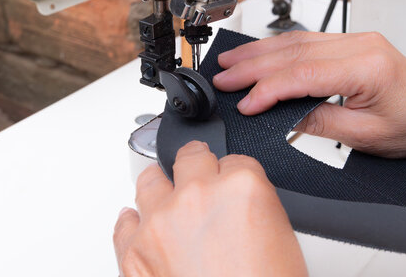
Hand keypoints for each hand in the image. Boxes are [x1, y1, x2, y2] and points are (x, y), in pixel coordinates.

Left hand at [114, 141, 306, 276]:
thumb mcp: (280, 240)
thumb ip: (253, 206)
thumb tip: (237, 202)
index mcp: (242, 188)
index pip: (235, 160)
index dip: (233, 175)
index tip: (230, 184)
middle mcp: (198, 196)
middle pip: (192, 157)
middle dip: (199, 167)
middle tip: (201, 182)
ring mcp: (161, 220)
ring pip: (152, 179)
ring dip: (163, 187)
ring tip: (170, 201)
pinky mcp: (133, 248)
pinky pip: (125, 219)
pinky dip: (135, 221)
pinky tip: (145, 226)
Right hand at [213, 31, 405, 161]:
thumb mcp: (363, 135)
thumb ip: (318, 121)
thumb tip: (279, 116)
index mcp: (367, 67)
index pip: (303, 74)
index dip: (268, 89)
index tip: (245, 104)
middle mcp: (360, 45)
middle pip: (294, 51)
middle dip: (253, 65)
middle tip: (223, 76)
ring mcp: (355, 40)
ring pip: (296, 41)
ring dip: (260, 51)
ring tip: (232, 61)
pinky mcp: (350, 43)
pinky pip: (307, 41)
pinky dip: (278, 49)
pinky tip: (260, 53)